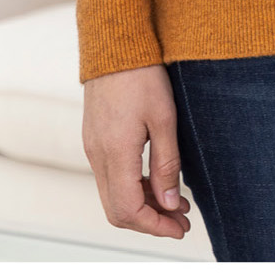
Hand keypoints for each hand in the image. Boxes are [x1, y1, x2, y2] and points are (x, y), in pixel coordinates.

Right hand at [82, 62, 191, 238]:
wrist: (114, 46)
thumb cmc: (142, 77)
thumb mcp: (164, 120)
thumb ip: (166, 165)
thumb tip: (170, 205)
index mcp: (115, 153)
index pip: (129, 210)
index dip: (155, 226)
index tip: (180, 229)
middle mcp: (97, 156)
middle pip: (117, 210)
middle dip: (150, 222)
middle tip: (182, 222)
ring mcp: (92, 148)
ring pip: (113, 195)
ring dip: (144, 206)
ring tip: (177, 204)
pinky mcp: (94, 140)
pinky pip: (110, 178)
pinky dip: (133, 188)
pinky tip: (157, 182)